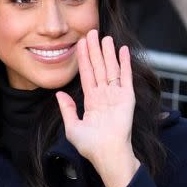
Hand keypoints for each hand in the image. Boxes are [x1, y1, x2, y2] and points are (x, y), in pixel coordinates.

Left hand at [55, 30, 139, 186]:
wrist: (106, 154)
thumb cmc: (90, 145)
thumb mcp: (72, 127)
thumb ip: (67, 109)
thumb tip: (59, 94)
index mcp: (91, 100)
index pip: (86, 74)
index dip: (83, 59)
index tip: (80, 43)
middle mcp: (104, 95)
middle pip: (98, 67)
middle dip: (94, 50)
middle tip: (91, 32)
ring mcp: (116, 95)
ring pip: (110, 68)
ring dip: (108, 52)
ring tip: (105, 37)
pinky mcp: (127, 98)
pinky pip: (125, 77)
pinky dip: (124, 63)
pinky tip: (122, 50)